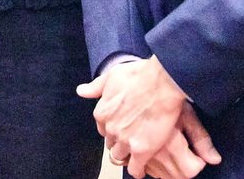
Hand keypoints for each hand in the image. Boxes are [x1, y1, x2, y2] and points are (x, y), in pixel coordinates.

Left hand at [77, 56, 219, 178]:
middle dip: (119, 141)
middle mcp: (110, 129)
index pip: (102, 128)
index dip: (112, 127)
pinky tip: (142, 168)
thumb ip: (96, 87)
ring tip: (137, 151)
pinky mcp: (141, 150)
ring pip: (120, 156)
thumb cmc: (139, 75)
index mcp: (102, 112)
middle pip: (110, 142)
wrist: (162, 82)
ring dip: (127, 154)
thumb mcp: (112, 75)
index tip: (121, 126)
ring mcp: (125, 141)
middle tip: (132, 137)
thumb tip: (81, 91)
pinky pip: (134, 169)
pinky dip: (137, 170)